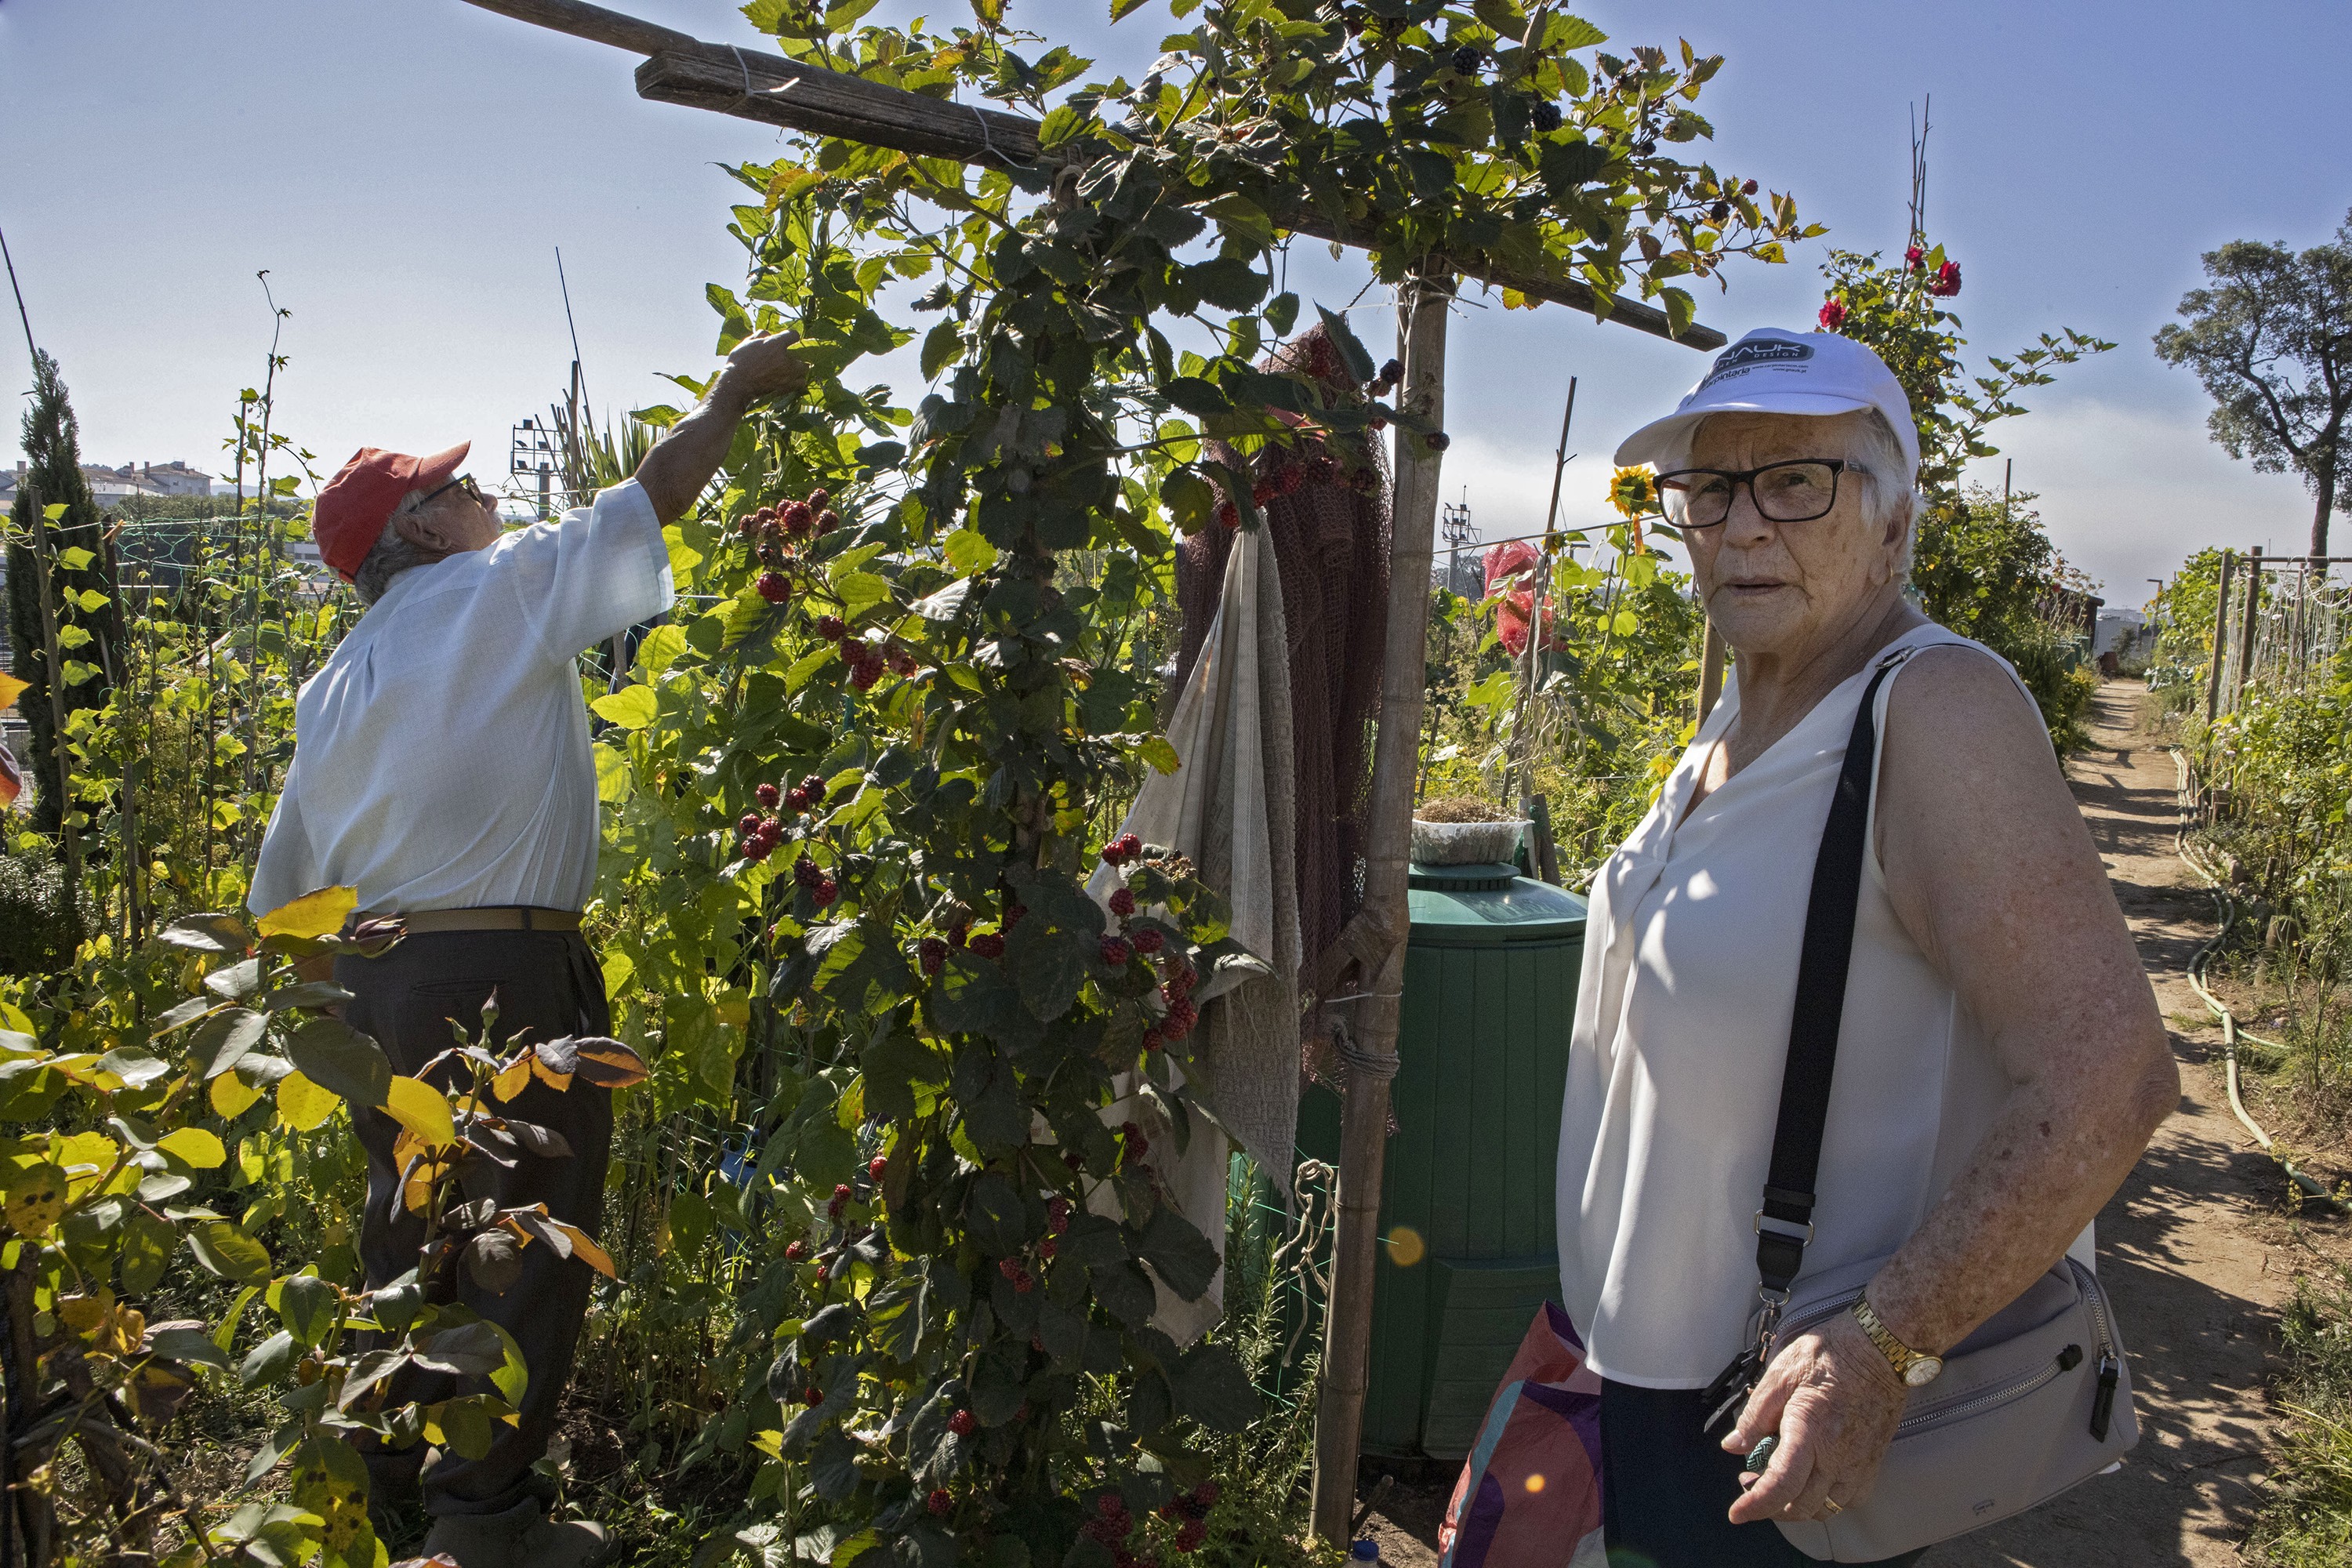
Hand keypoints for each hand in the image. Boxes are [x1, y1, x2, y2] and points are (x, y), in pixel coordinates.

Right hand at [717, 330, 807, 403]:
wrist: (737, 383)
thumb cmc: (739, 362)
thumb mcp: (747, 343)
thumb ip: (759, 335)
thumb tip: (768, 334)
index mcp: (775, 345)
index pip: (794, 335)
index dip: (791, 336)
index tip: (788, 338)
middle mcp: (785, 359)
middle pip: (804, 356)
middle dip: (798, 357)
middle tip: (790, 358)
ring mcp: (788, 375)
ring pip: (804, 372)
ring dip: (799, 371)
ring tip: (791, 371)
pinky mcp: (786, 387)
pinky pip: (799, 384)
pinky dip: (796, 382)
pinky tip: (789, 381)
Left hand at [1721, 1310, 1909, 1524]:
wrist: (1880, 1350)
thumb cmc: (1829, 1355)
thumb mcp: (1781, 1373)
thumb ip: (1756, 1414)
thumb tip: (1733, 1445)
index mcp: (1809, 1430)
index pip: (1781, 1484)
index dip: (1756, 1505)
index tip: (1736, 1513)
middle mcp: (1837, 1455)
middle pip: (1801, 1506)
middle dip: (1770, 1506)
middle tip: (1750, 1483)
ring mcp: (1859, 1463)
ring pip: (1825, 1509)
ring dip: (1797, 1507)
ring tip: (1778, 1484)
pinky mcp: (1873, 1462)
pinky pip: (1849, 1500)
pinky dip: (1826, 1501)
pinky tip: (1813, 1481)